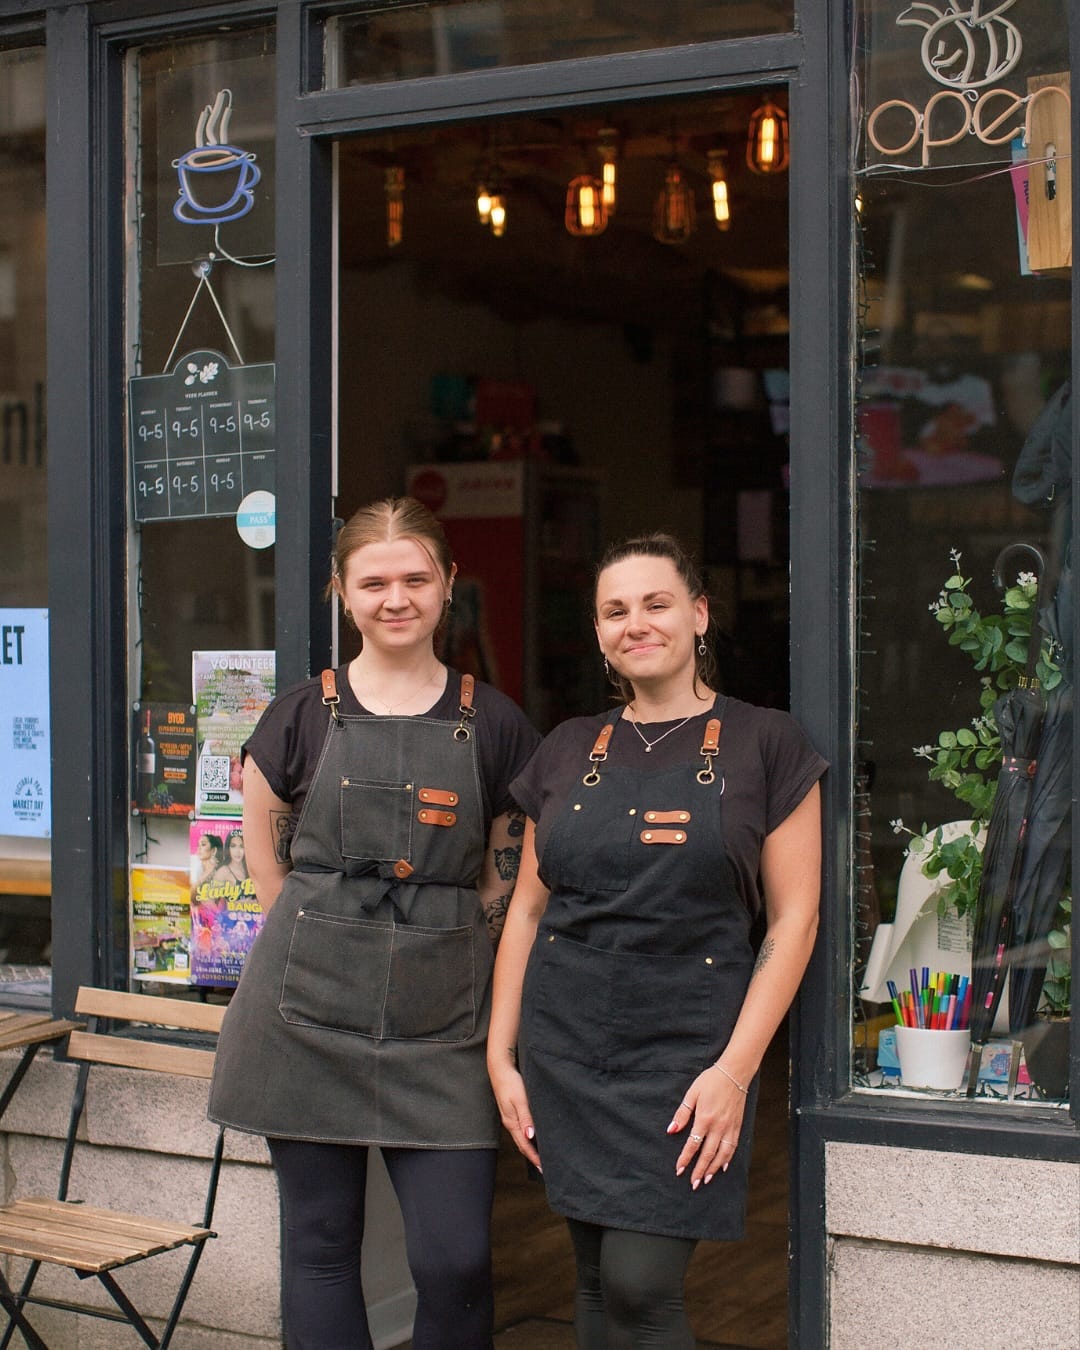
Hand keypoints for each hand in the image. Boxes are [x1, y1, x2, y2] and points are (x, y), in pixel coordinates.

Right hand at [490, 1064, 541, 1170]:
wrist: (500, 1068)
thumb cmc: (510, 1082)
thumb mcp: (520, 1100)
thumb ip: (526, 1118)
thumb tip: (530, 1137)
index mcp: (512, 1122)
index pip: (524, 1145)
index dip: (534, 1157)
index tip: (544, 1168)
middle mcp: (510, 1122)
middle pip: (522, 1144)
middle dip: (532, 1156)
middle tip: (545, 1166)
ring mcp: (510, 1116)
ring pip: (522, 1136)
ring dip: (531, 1147)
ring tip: (541, 1154)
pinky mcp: (512, 1110)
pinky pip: (521, 1128)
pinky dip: (528, 1136)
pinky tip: (534, 1134)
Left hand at [666, 1065, 747, 1189]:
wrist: (734, 1073)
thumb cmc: (710, 1081)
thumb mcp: (692, 1094)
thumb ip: (682, 1113)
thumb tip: (671, 1130)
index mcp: (704, 1118)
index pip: (693, 1145)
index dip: (685, 1159)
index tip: (679, 1170)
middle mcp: (718, 1127)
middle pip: (708, 1154)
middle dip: (699, 1170)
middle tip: (693, 1184)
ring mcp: (729, 1128)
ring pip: (722, 1155)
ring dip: (713, 1169)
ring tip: (706, 1180)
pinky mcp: (737, 1127)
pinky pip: (733, 1147)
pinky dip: (728, 1159)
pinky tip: (723, 1167)